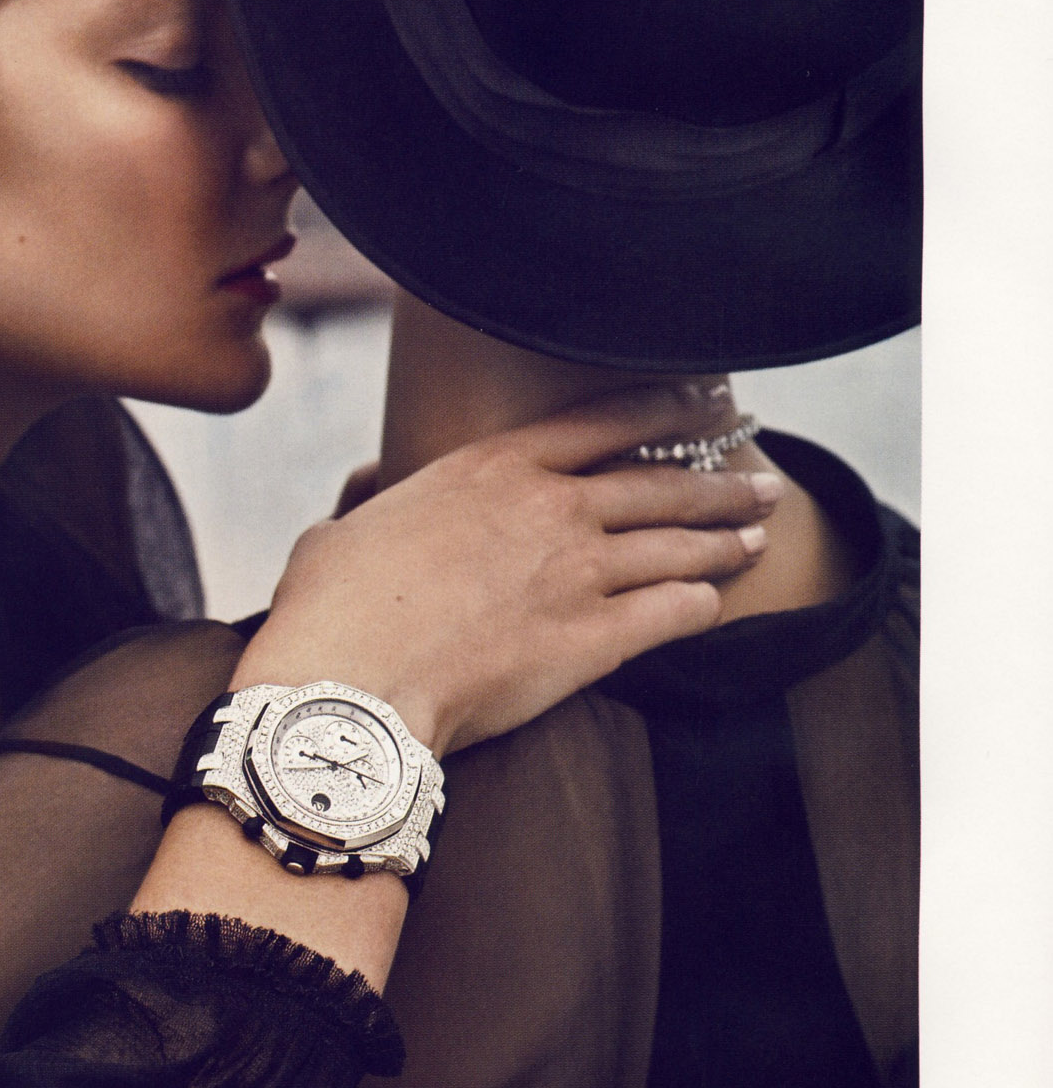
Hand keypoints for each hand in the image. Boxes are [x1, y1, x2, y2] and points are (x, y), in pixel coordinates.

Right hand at [235, 383, 777, 754]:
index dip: (666, 412)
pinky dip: (700, 605)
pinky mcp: (594, 640)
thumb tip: (363, 491)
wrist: (354, 681)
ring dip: (723, 541)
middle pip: (659, 483)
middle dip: (718, 481)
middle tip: (755, 482)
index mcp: (493, 467)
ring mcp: (579, 573)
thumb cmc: (331, 609)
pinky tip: (713, 603)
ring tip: (754, 537)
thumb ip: (371, 502)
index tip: (704, 406)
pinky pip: (671, 613)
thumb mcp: (341, 530)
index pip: (604, 423)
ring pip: (676, 545)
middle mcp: (551, 507)